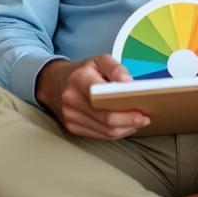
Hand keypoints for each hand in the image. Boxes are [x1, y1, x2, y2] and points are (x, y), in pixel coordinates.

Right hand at [35, 55, 149, 139]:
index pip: (104, 99)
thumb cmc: (82, 71)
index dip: (125, 108)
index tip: (142, 110)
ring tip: (138, 122)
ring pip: (104, 131)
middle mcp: (71, 99)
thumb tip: (130, 84)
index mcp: (79, 79)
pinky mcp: (71, 127)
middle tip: (145, 118)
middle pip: (106, 119)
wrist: (52, 82)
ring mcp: (70, 116)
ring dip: (125, 129)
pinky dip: (114, 133)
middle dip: (129, 121)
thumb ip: (116, 68)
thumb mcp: (99, 61)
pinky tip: (124, 126)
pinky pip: (98, 136)